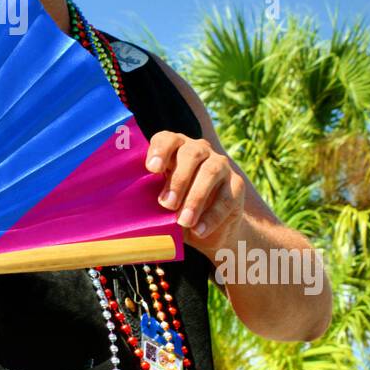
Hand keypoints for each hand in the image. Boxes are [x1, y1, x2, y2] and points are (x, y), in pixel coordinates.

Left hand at [145, 131, 245, 250]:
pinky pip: (226, 197)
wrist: (207, 228)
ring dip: (195, 198)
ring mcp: (220, 164)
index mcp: (175, 149)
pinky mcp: (237, 184)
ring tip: (183, 221)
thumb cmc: (175, 209)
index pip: (167, 139)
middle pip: (191, 154)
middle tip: (167, 204)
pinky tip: (199, 230)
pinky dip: (211, 216)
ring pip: (210, 172)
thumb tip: (132, 211)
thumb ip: (150, 199)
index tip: (152, 169)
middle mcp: (199, 150)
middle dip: (178, 179)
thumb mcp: (161, 203)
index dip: (160, 150)